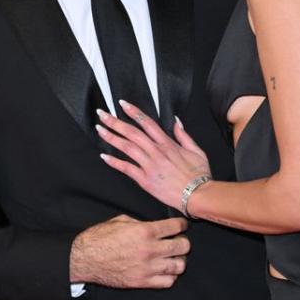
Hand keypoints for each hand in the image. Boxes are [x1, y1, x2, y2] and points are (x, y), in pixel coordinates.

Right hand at [69, 214, 189, 288]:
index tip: (181, 226)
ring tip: (174, 257)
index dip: (182, 225)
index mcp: (145, 231)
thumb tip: (154, 226)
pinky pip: (167, 282)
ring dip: (179, 260)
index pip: (176, 227)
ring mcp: (147, 268)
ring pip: (179, 266)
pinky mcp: (142, 282)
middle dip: (183, 242)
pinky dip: (170, 276)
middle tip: (179, 241)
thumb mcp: (121, 220)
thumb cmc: (100, 238)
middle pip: (183, 246)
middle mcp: (149, 249)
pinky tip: (165, 270)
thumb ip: (141, 222)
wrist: (85, 258)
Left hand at [96, 101, 210, 211]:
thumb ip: (184, 135)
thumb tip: (176, 122)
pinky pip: (127, 168)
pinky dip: (114, 162)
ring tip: (100, 129)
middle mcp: (156, 152)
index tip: (122, 104)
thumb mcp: (197, 151)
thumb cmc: (199, 175)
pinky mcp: (145, 180)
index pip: (147, 123)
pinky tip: (104, 156)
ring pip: (127, 147)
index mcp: (168, 144)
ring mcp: (150, 165)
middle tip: (102, 114)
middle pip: (132, 132)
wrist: (198, 195)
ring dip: (112, 137)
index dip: (133, 112)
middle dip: (115, 122)